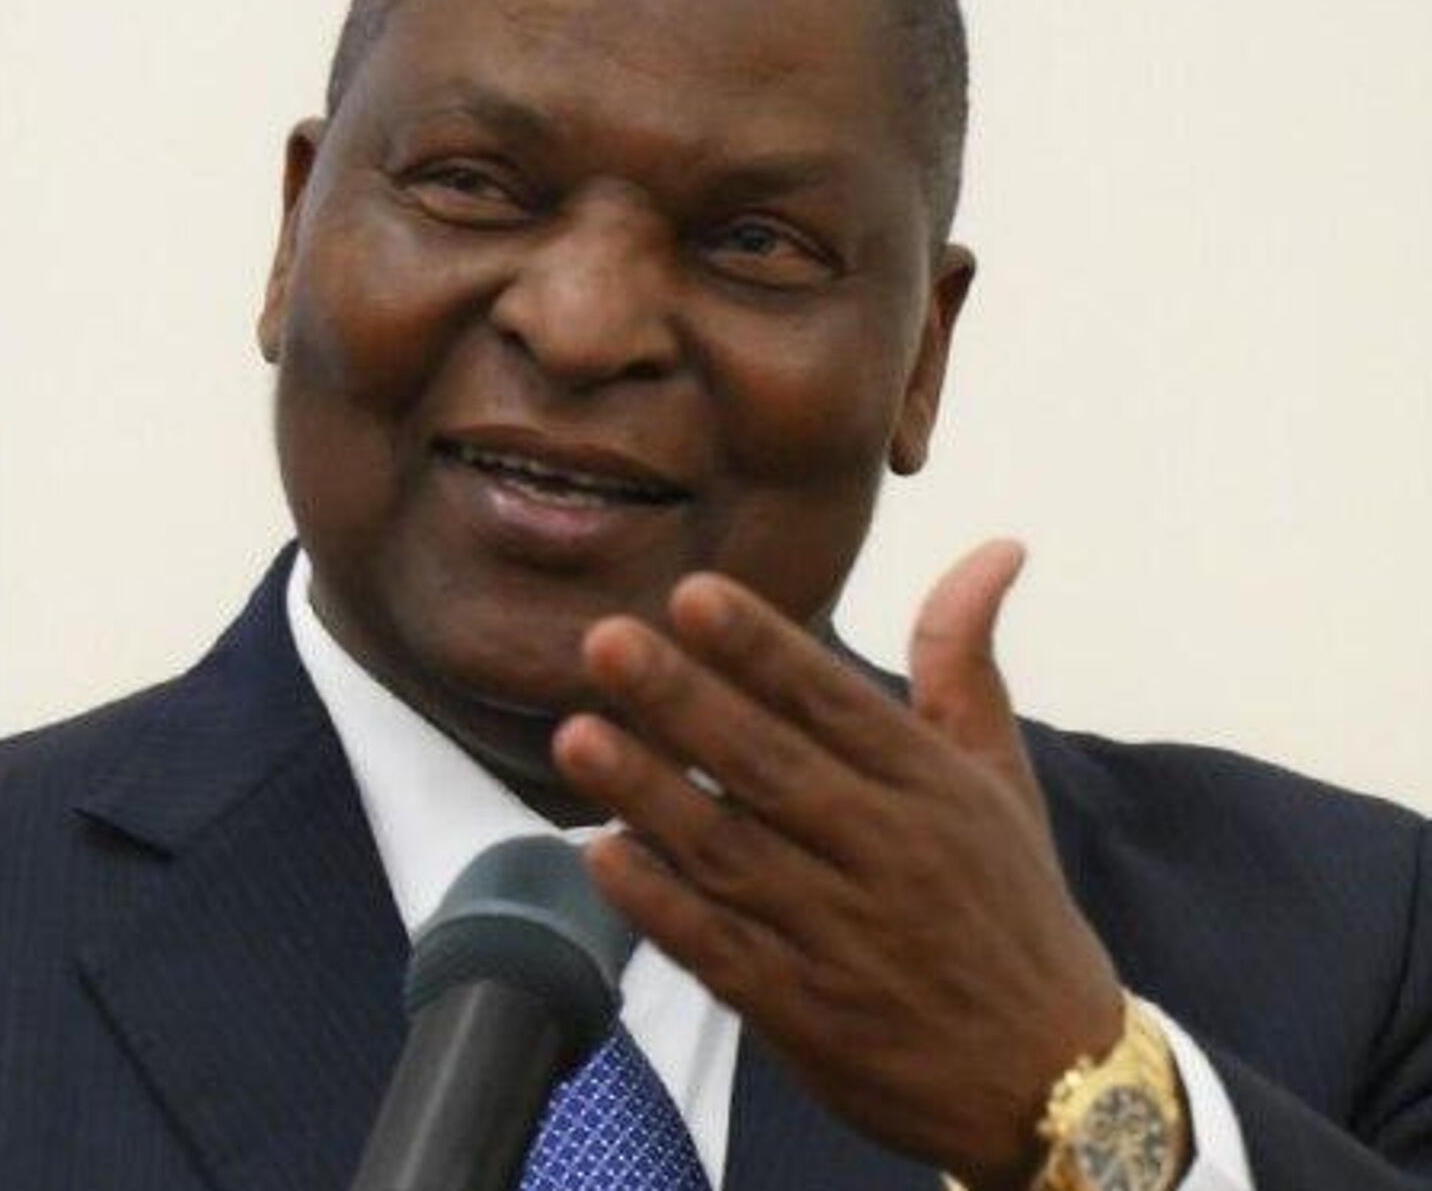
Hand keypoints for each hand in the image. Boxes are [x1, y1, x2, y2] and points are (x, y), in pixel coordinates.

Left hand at [551, 542, 1124, 1190]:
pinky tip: (601, 855)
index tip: (693, 594)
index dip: (762, 649)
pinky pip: (719, 951)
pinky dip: (659, 905)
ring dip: (650, 795)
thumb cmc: (1010, 905)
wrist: (1052, 1083)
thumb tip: (994, 547)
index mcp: (932, 789)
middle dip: (684, 703)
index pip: (835, 704)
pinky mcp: (803, 1011)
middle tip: (605, 643)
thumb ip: (965, 663)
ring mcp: (842, 938)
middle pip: (771, 768)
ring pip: (732, 855)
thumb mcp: (1000, 779)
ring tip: (578, 737)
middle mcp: (888, 855)